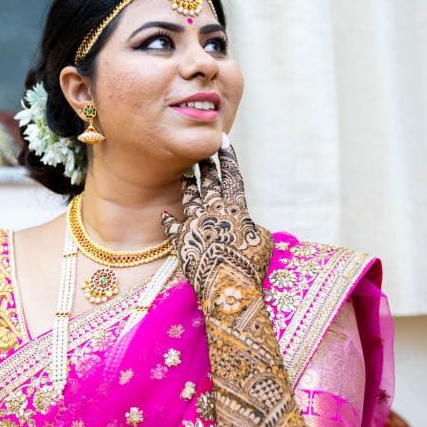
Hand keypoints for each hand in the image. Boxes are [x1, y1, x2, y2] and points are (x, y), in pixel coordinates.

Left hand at [161, 142, 271, 303]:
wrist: (227, 284)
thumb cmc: (251, 265)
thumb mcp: (263, 241)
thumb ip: (252, 227)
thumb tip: (249, 225)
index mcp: (237, 208)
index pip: (232, 177)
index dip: (228, 159)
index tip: (223, 142)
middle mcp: (214, 210)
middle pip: (209, 182)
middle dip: (206, 166)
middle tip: (202, 155)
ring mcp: (195, 223)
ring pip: (189, 197)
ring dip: (188, 185)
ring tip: (185, 175)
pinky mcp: (181, 239)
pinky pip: (172, 226)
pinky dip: (168, 221)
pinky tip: (164, 214)